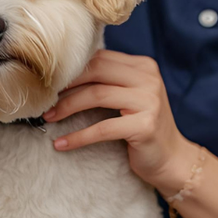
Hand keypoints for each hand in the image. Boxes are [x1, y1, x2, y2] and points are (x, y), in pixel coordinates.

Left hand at [42, 49, 198, 194]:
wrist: (172, 160)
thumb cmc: (143, 128)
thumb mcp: (130, 97)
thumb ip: (109, 81)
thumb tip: (66, 75)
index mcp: (143, 66)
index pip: (100, 58)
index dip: (72, 69)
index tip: (49, 82)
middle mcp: (148, 78)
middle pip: (96, 71)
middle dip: (66, 84)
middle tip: (44, 98)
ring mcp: (149, 101)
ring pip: (96, 95)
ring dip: (67, 107)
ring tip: (49, 117)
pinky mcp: (145, 126)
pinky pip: (102, 128)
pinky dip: (78, 137)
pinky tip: (61, 143)